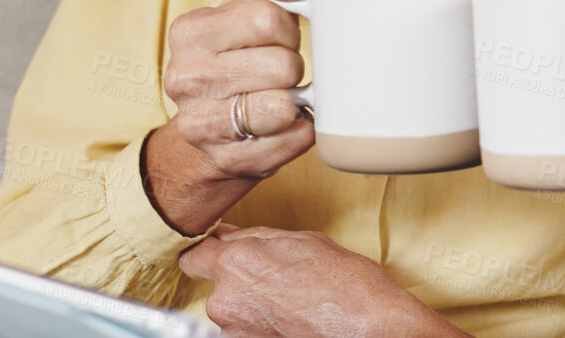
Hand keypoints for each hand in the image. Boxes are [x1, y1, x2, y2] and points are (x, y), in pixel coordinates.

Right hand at [147, 0, 314, 233]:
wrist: (211, 127)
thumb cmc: (239, 58)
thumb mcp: (249, 10)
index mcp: (190, 32)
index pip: (267, 18)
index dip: (288, 29)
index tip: (279, 39)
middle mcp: (185, 78)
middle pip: (282, 66)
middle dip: (293, 68)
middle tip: (280, 73)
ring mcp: (200, 124)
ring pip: (284, 108)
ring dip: (296, 103)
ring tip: (280, 98)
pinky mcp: (225, 160)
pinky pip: (290, 142)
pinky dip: (299, 133)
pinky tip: (284, 126)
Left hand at [178, 226, 463, 337]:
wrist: (370, 329)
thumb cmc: (349, 287)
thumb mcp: (306, 242)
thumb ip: (259, 238)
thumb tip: (232, 235)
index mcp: (238, 261)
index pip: (194, 256)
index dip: (211, 255)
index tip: (220, 256)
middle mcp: (226, 298)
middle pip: (218, 286)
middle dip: (241, 283)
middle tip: (277, 282)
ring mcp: (233, 331)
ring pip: (232, 312)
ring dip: (252, 308)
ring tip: (290, 305)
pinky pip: (244, 331)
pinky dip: (260, 327)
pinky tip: (290, 321)